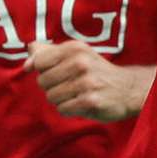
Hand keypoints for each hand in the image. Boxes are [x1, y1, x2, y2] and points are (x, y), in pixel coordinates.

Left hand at [23, 41, 156, 121]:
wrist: (127, 88)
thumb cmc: (96, 71)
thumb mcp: (76, 54)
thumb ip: (49, 51)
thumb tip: (29, 51)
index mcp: (74, 48)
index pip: (39, 61)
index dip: (43, 70)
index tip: (54, 73)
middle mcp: (80, 62)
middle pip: (43, 81)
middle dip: (52, 86)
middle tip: (71, 84)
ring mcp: (86, 82)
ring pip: (51, 97)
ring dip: (61, 99)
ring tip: (77, 94)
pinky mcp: (90, 101)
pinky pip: (62, 109)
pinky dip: (69, 109)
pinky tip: (82, 103)